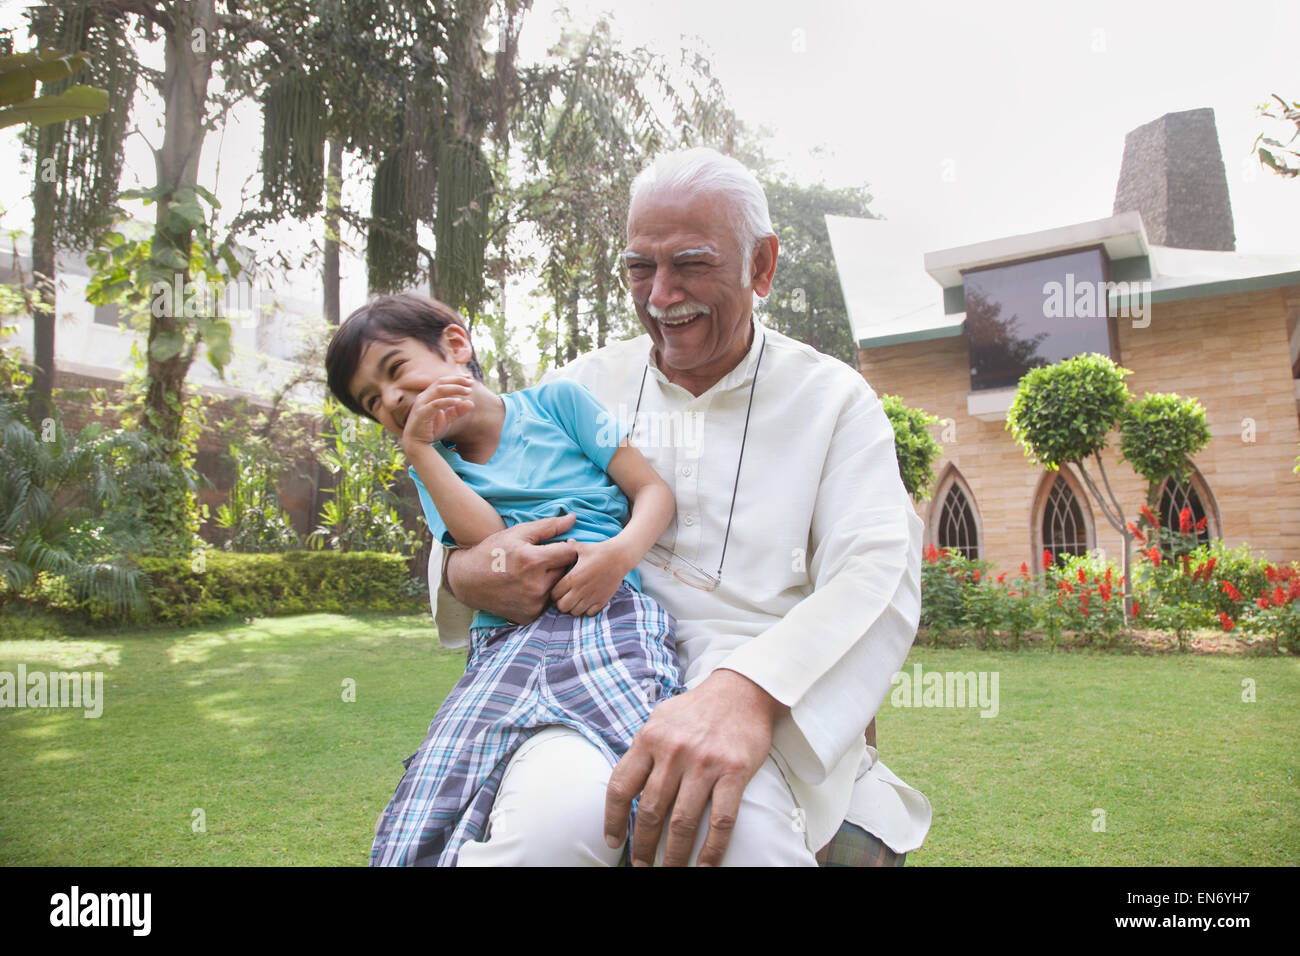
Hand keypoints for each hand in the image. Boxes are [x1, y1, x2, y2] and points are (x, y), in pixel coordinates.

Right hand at [401, 375, 474, 449]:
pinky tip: (459, 401)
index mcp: (428, 395)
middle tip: (471, 382)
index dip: (456, 378)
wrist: (416, 444)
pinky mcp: (422, 413)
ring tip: (468, 391)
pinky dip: (447, 401)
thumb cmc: (430, 430)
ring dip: (455, 388)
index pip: (442, 381)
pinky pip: (436, 404)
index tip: (470, 378)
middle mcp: (424, 397)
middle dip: (457, 380)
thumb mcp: (448, 419)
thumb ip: (458, 411)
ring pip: (439, 390)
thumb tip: (471, 403)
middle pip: (441, 382)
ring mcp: (422, 404)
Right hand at [444, 514, 581, 624]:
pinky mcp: (530, 616)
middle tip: (544, 561)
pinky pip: (547, 603)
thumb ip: (548, 526)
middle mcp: (536, 585)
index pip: (570, 553)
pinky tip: (529, 588)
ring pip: (558, 588)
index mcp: (534, 560)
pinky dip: (543, 596)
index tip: (560, 547)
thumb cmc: (493, 551)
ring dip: (553, 581)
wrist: (467, 580)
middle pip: (566, 572)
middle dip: (559, 565)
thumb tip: (573, 519)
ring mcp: (533, 604)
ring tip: (535, 574)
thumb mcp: (518, 533)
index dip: (568, 548)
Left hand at [550, 539, 631, 616]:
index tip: (559, 589)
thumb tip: (562, 543)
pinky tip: (588, 601)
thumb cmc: (599, 551)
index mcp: (572, 578)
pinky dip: (587, 610)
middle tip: (566, 596)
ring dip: (574, 607)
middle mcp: (580, 590)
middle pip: (562, 607)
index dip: (554, 593)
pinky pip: (589, 614)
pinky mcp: (602, 600)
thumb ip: (568, 547)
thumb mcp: (581, 548)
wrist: (620, 557)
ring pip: (575, 612)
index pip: (554, 594)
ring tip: (577, 599)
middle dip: (562, 603)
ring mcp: (592, 597)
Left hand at [603, 669, 786, 866]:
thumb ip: (642, 749)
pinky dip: (712, 849)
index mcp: (649, 738)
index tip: (613, 841)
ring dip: (674, 855)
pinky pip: (721, 821)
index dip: (614, 820)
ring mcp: (705, 763)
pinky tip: (704, 866)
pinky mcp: (734, 772)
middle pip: (651, 811)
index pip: (622, 787)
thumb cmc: (697, 709)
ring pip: (682, 822)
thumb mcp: (659, 719)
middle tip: (641, 866)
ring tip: (669, 871)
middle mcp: (674, 751)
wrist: (741, 690)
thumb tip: (626, 785)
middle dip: (643, 845)